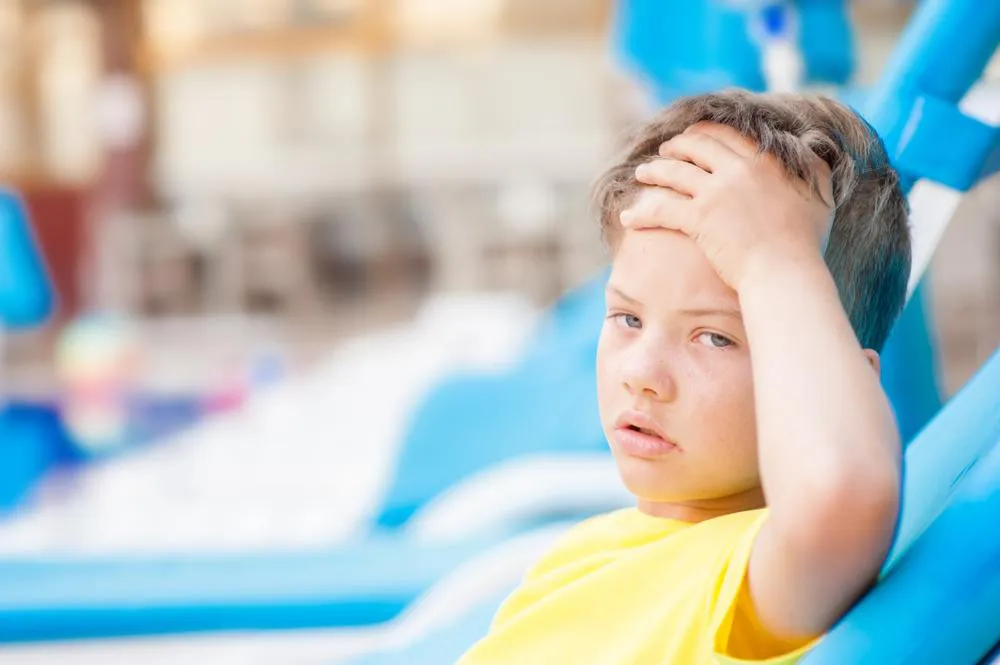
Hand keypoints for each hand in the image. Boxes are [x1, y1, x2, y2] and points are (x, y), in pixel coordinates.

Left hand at [620, 123, 833, 290]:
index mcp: (765, 160)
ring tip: (642, 174)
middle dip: (676, 146)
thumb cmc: (805, 241)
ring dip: (653, 171)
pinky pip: (661, 208)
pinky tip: (628, 217)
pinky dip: (641, 211)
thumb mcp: (819, 192)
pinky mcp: (699, 218)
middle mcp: (738, 169)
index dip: (705, 133)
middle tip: (664, 151)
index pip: (727, 135)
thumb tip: (813, 149)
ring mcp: (716, 192)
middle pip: (696, 146)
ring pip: (674, 173)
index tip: (693, 137)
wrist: (786, 271)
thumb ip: (815, 164)